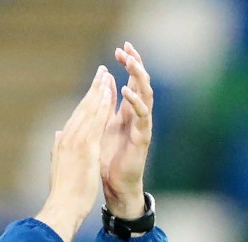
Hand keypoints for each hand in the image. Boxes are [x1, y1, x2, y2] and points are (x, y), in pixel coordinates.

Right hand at [35, 64, 115, 241]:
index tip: (95, 86)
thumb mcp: (59, 166)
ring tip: (106, 75)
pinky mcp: (85, 148)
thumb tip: (58, 135)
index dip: (87, 99)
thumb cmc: (63, 193)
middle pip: (83, 108)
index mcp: (63, 143)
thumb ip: (59, 148)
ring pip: (89, 111)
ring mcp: (76, 142)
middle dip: (93, 88)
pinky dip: (101, 107)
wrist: (62, 207)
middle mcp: (68, 138)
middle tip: (102, 71)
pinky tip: (108, 95)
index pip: (77, 116)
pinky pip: (96, 123)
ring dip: (99, 91)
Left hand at [100, 42, 154, 217]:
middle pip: (140, 83)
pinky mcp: (143, 138)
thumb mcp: (102, 128)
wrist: (114, 187)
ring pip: (145, 95)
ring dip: (138, 77)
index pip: (129, 82)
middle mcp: (136, 116)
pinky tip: (127, 91)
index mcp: (126, 113)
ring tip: (130, 62)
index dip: (126, 65)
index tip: (119, 48)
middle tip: (127, 48)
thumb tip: (102, 85)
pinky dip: (135, 102)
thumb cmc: (108, 161)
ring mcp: (141, 126)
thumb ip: (104, 107)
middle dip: (135, 64)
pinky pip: (142, 116)